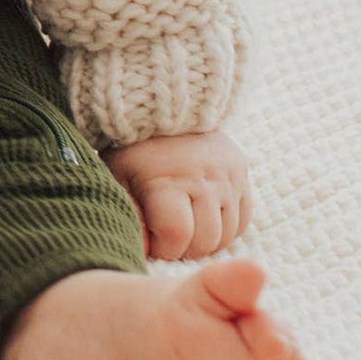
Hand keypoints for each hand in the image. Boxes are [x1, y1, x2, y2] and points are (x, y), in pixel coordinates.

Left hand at [104, 128, 251, 259]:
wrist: (163, 109)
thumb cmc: (132, 149)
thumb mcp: (118, 177)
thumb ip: (130, 215)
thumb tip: (143, 250)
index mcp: (167, 177)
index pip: (177, 233)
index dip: (163, 247)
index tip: (150, 239)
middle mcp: (204, 178)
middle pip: (204, 241)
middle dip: (183, 248)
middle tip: (165, 235)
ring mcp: (228, 176)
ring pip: (226, 236)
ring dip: (204, 241)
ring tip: (182, 227)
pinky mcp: (242, 174)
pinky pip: (241, 221)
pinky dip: (223, 229)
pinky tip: (201, 218)